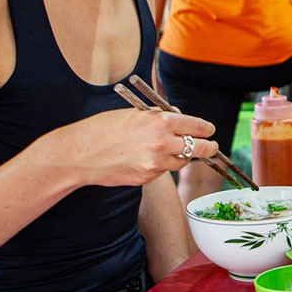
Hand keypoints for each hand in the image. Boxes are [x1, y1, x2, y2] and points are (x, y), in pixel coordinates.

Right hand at [46, 108, 217, 188]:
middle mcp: (162, 143)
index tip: (210, 130)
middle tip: (212, 147)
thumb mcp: (134, 113)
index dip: (207, 129)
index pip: (197, 126)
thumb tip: (180, 118)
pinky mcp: (147, 177)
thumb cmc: (104, 128)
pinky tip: (145, 159)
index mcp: (160, 122)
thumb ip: (160, 116)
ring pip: (182, 162)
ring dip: (182, 157)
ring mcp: (155, 163)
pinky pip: (163, 171)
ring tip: (172, 150)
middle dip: (209, 147)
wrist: (79, 154)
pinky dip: (161, 165)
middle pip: (200, 148)